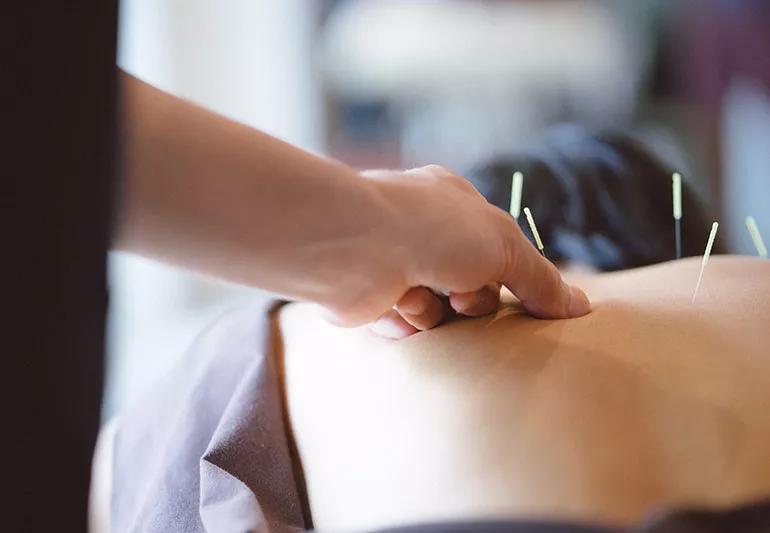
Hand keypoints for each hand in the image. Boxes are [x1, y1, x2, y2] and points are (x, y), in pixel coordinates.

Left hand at [359, 165, 590, 337]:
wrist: (354, 246)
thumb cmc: (431, 230)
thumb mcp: (504, 245)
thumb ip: (541, 279)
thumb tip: (580, 307)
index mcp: (453, 204)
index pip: (496, 248)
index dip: (510, 275)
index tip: (525, 301)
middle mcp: (422, 231)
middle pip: (469, 286)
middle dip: (472, 299)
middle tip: (463, 297)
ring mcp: (394, 264)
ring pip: (439, 311)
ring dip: (437, 312)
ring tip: (419, 296)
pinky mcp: (371, 298)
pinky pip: (405, 327)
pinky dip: (405, 322)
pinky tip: (395, 305)